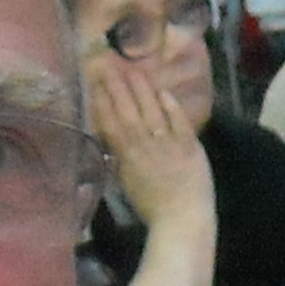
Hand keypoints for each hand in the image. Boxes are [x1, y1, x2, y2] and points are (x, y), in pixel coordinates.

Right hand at [83, 48, 215, 235]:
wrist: (182, 220)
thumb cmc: (153, 209)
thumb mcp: (128, 184)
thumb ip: (121, 161)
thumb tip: (113, 142)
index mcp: (127, 157)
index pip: (110, 123)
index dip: (102, 101)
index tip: (94, 83)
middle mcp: (145, 145)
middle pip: (128, 111)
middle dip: (117, 87)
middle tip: (108, 65)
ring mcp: (168, 144)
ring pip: (151, 110)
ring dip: (141, 89)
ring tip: (133, 70)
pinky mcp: (190, 145)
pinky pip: (178, 120)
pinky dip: (170, 105)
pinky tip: (162, 91)